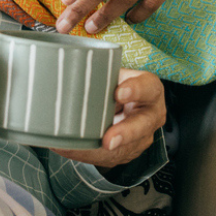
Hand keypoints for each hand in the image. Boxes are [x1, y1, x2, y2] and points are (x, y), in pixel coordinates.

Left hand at [50, 69, 164, 168]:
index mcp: (150, 88)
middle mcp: (151, 114)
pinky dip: (90, 154)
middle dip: (124, 133)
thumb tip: (64, 57)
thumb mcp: (112, 70)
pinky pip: (111, 158)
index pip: (148, 87)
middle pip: (142, 125)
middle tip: (107, 140)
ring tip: (84, 150)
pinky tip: (74, 150)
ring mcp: (142, 136)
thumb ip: (97, 67)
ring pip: (127, 148)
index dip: (136, 90)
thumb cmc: (114, 82)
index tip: (118, 93)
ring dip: (104, 153)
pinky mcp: (128, 151)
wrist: (121, 102)